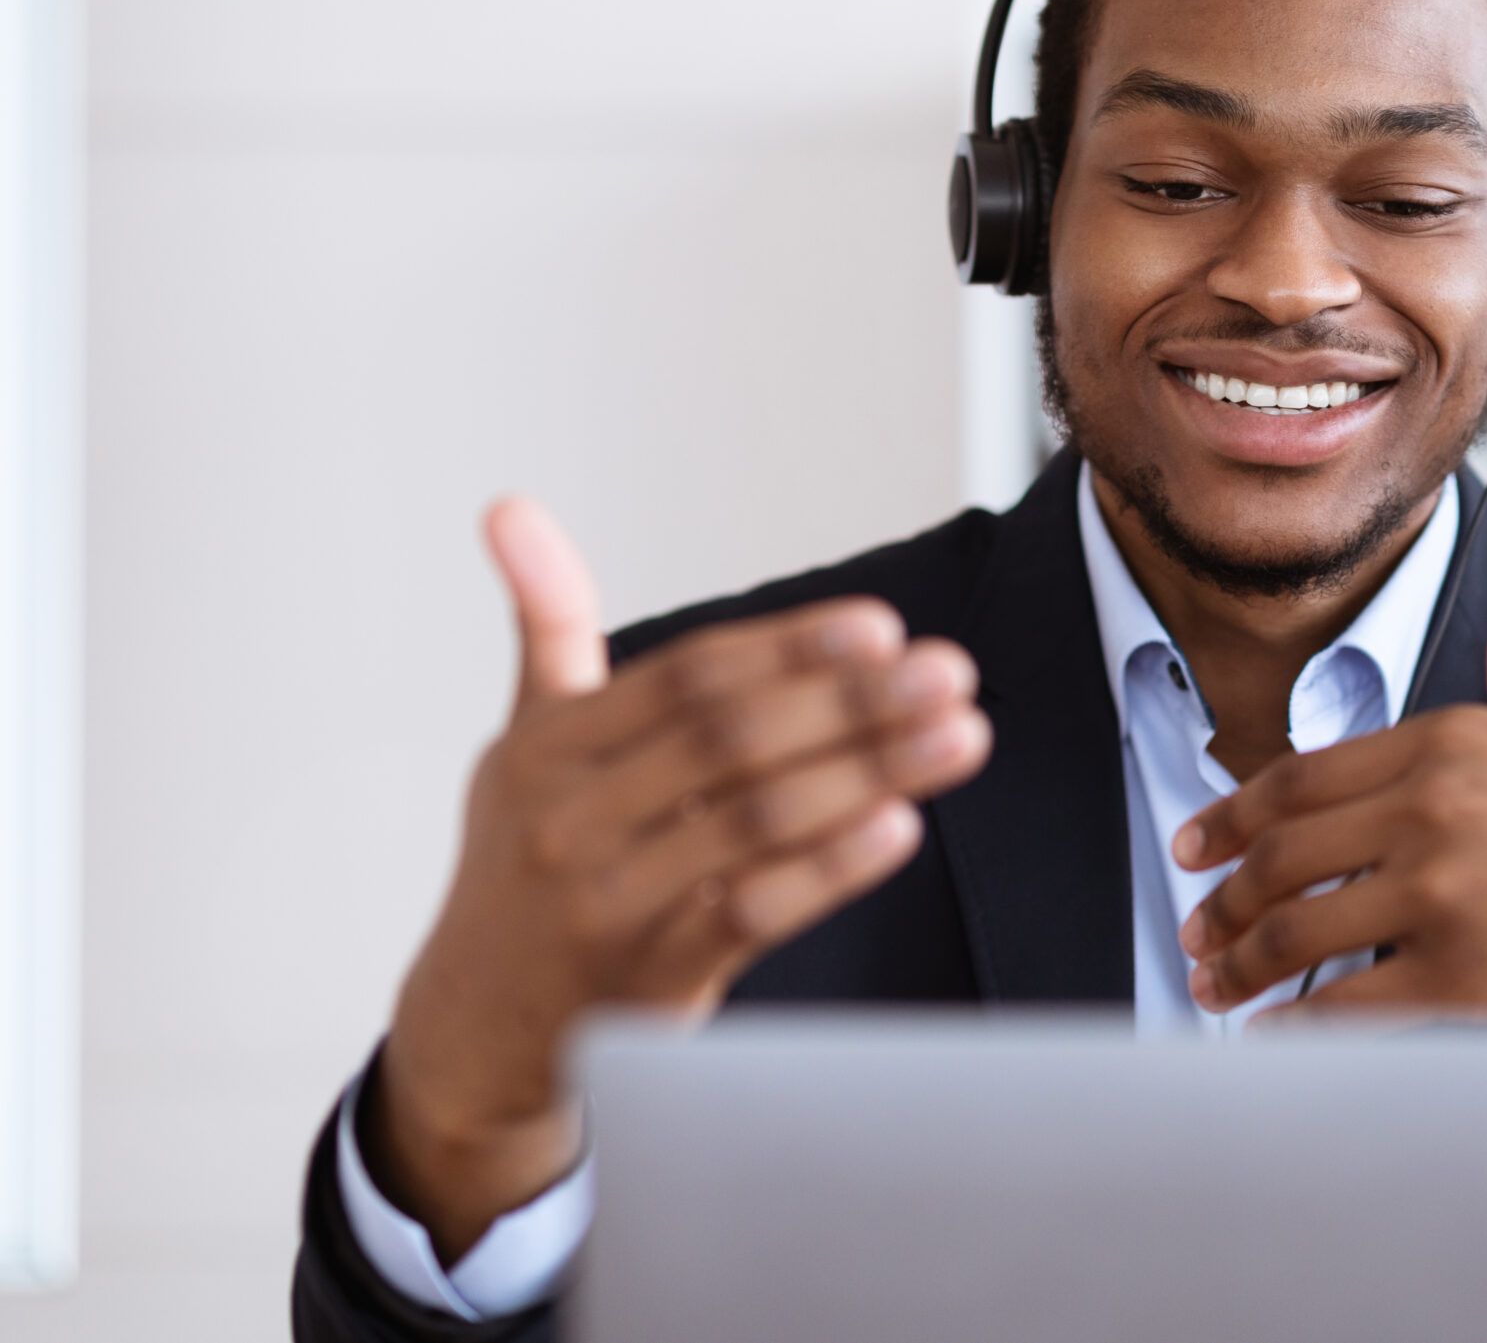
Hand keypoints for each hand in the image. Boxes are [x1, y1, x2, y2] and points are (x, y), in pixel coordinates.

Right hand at [372, 498, 989, 1258]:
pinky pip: (753, 914)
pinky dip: (832, 869)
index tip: (883, 627)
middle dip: (854, 700)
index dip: (792, 647)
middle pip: (734, 740)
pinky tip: (900, 828)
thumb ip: (547, 625)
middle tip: (948, 672)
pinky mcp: (647, 982)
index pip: (689, 677)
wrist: (476, 1029)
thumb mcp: (524, 743)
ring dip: (872, 771)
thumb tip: (512, 508)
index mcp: (546, 750)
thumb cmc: (527, 864)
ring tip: (959, 737)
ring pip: (757, 820)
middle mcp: (568, 821)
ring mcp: (607, 905)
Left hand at [1173, 583, 1486, 1020]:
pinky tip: (1270, 1037)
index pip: (1300, 779)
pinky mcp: (1465, 980)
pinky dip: (1293, 1027)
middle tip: (1197, 927)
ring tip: (1217, 984)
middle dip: (1222, 898)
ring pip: (1298, 933)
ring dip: (1242, 963)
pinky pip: (1346, 1009)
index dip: (1230, 817)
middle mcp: (1430, 809)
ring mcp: (1442, 895)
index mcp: (1450, 738)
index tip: (1196, 844)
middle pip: (1281, 857)